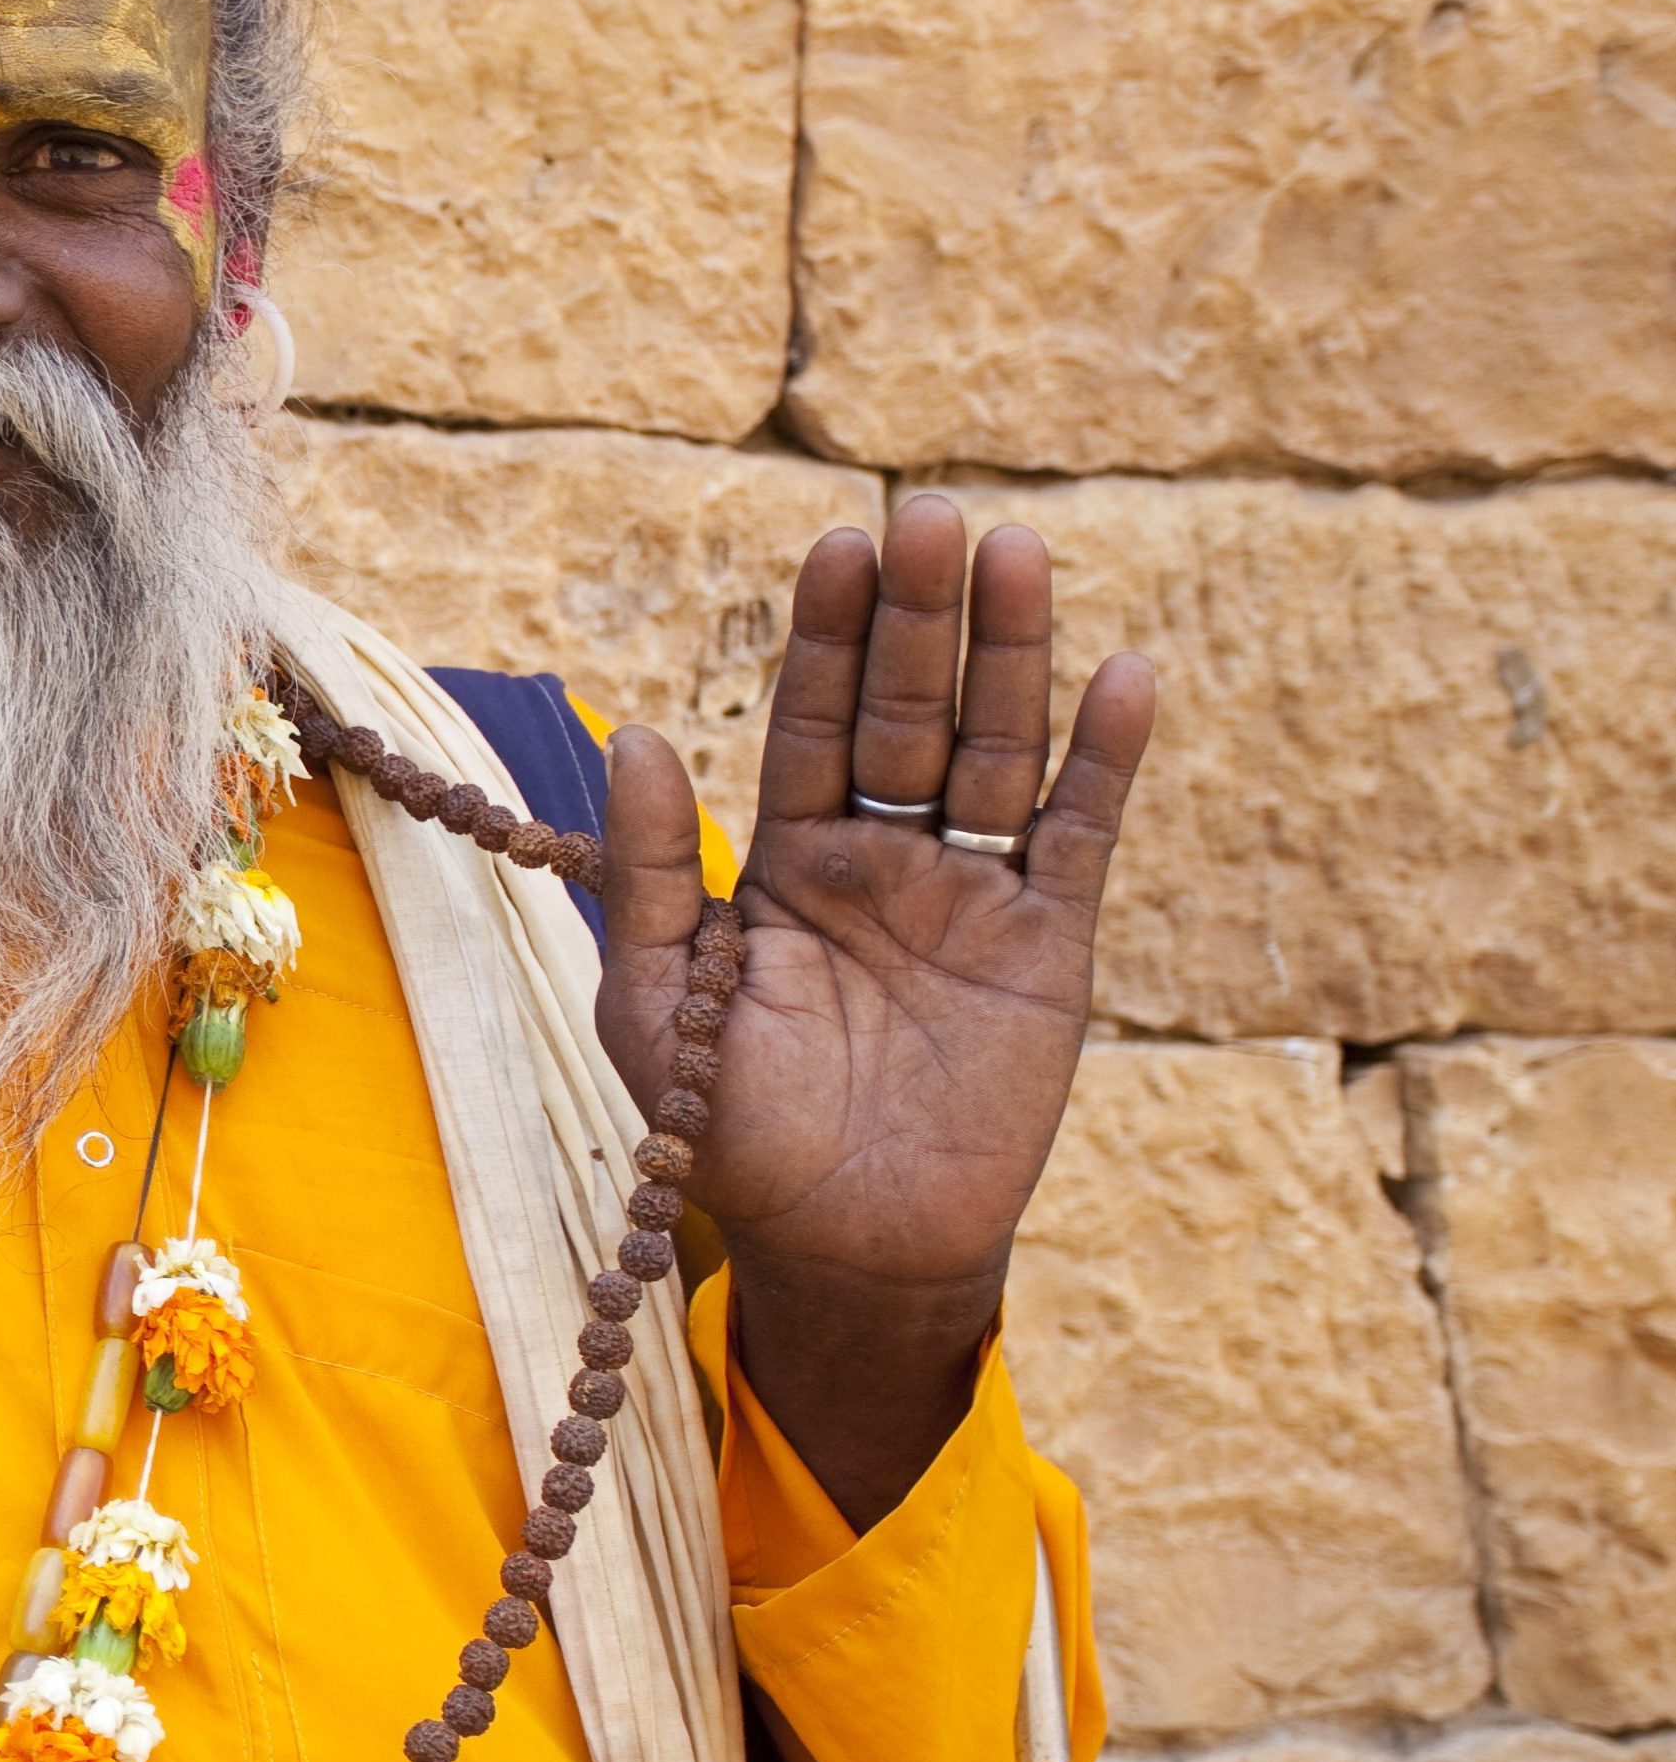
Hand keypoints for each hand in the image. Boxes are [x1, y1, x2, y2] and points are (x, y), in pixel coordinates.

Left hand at [600, 495, 1156, 1524]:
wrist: (840, 1246)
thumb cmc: (729, 1132)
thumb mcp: (657, 1002)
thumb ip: (648, 877)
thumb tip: (639, 739)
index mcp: (787, 860)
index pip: (813, 722)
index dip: (829, 637)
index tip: (839, 544)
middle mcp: (883, 859)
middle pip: (909, 714)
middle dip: (920, 618)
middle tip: (931, 515)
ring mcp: (972, 895)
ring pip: (996, 751)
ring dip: (1011, 656)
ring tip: (1018, 553)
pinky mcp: (1051, 945)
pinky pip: (1079, 835)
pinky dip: (1103, 758)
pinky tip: (1121, 674)